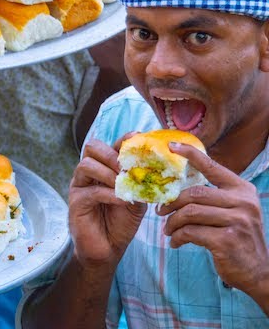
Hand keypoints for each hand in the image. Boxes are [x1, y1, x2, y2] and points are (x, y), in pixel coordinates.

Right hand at [68, 136, 146, 269]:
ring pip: (86, 165)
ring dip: (108, 173)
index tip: (139, 137)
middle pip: (92, 147)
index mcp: (103, 170)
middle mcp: (89, 174)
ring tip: (123, 185)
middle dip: (112, 154)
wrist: (108, 249)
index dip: (123, 140)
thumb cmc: (120, 224)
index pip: (109, 146)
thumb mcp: (137, 201)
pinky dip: (109, 194)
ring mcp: (79, 187)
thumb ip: (140, 185)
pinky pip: (91, 191)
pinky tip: (122, 201)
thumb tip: (153, 170)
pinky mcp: (76, 203)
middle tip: (127, 168)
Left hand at [158, 142, 268, 295]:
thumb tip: (179, 187)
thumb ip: (215, 197)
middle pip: (194, 194)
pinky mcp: (227, 240)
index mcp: (242, 190)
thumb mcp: (234, 212)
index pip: (213, 167)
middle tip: (160, 211)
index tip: (171, 145)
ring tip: (168, 230)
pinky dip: (177, 237)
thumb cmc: (238, 237)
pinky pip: (190, 232)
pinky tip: (175, 243)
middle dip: (171, 203)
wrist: (257, 271)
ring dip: (172, 222)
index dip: (191, 154)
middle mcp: (243, 202)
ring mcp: (237, 221)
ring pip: (189, 213)